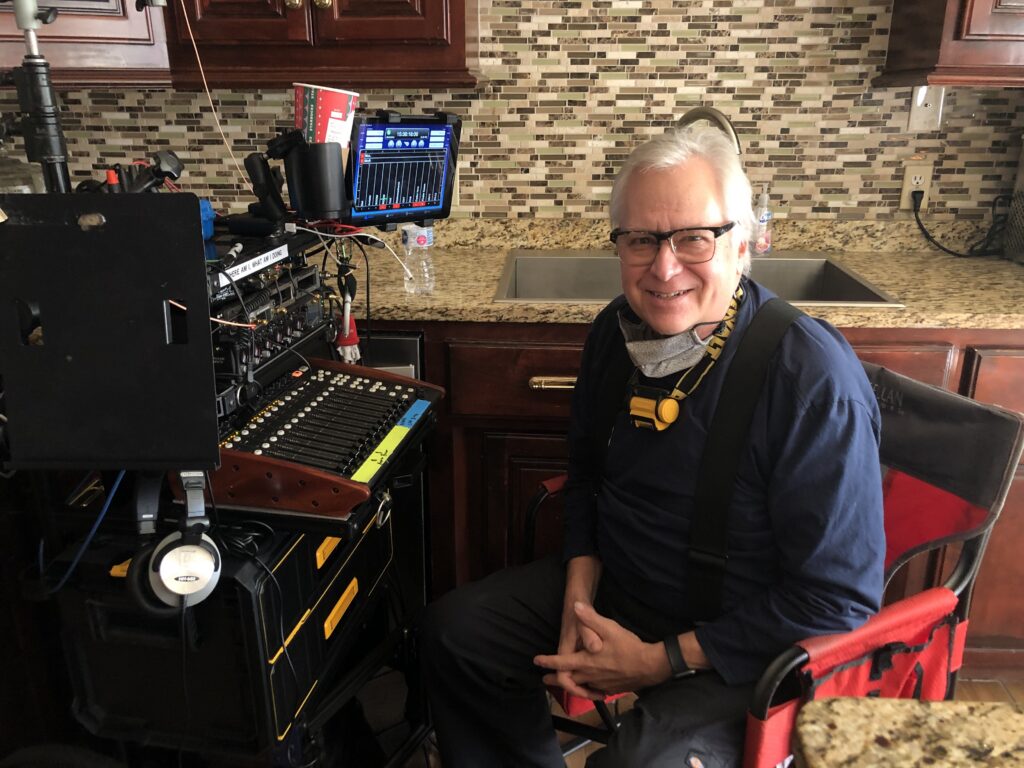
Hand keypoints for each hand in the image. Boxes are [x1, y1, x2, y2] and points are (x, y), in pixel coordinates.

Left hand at [534, 602, 669, 697]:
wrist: (650, 666)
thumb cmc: (628, 647)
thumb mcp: (609, 628)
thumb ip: (591, 618)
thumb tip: (575, 606)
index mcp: (586, 661)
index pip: (561, 663)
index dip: (547, 661)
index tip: (537, 661)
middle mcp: (590, 675)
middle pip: (568, 679)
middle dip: (555, 678)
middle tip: (546, 678)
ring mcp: (601, 684)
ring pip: (582, 686)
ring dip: (572, 684)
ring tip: (568, 682)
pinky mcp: (611, 689)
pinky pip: (595, 690)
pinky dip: (589, 688)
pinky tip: (591, 685)